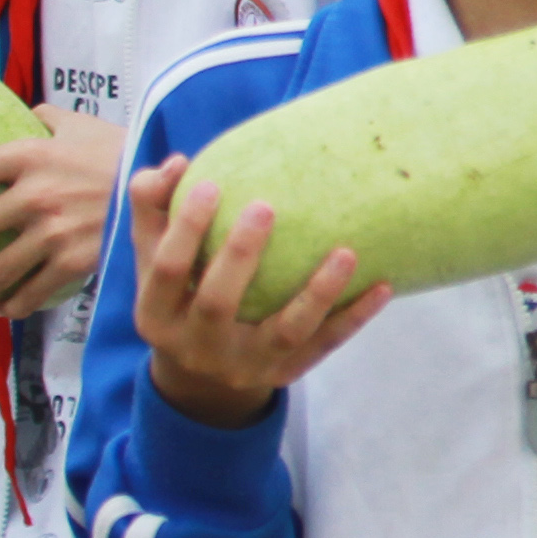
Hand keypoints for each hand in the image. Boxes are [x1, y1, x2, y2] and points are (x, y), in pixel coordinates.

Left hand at [0, 109, 125, 319]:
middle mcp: (34, 196)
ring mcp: (53, 232)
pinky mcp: (76, 261)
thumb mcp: (84, 126)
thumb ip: (49, 119)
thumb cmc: (124, 150)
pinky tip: (7, 308)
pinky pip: (33, 290)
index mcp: (30, 157)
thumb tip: (28, 113)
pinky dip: (16, 304)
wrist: (171, 186)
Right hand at [128, 159, 389, 431]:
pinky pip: (323, 345)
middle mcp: (196, 347)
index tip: (211, 184)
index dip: (185, 228)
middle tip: (266, 207)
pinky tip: (382, 286)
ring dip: (318, 292)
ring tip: (347, 252)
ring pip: (284, 330)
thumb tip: (177, 162)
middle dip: (240, 255)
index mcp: (156, 315)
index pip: (168, 270)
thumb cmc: (182, 292)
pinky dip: (354, 317)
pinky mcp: (283, 373)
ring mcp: (243, 365)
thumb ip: (154, 206)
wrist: (200, 374)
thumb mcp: (154, 256)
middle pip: (217, 302)